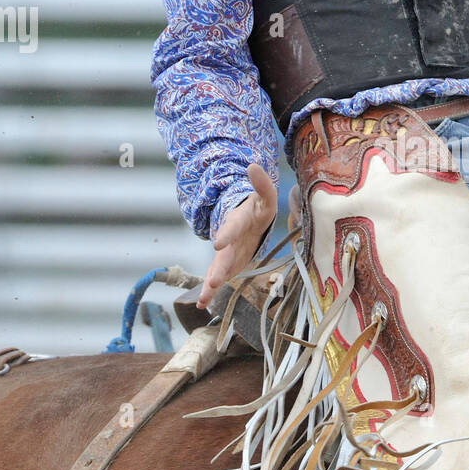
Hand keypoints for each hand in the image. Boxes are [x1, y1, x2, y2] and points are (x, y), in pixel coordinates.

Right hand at [197, 163, 277, 310]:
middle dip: (219, 266)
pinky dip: (209, 292)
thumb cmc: (258, 209)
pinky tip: (202, 304)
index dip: (226, 234)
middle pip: (224, 254)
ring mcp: (226, 253)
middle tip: (213, 279)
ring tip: (205, 296)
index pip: (232, 227)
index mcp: (238, 221)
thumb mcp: (265, 197)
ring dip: (212, 282)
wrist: (247, 220)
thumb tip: (253, 165)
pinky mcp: (227, 265)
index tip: (218, 243)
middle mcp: (229, 239)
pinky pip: (218, 279)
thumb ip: (262, 184)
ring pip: (218, 268)